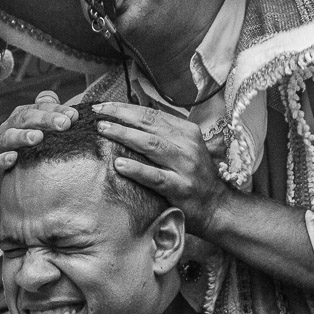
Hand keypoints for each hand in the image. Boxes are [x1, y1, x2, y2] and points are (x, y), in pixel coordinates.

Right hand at [0, 90, 78, 179]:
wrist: (13, 176)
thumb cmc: (31, 148)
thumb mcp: (41, 128)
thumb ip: (47, 111)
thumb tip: (50, 95)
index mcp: (22, 116)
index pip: (40, 107)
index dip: (57, 110)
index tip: (73, 116)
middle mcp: (10, 127)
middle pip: (25, 118)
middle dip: (45, 120)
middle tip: (64, 124)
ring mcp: (1, 146)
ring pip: (9, 137)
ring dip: (23, 136)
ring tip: (38, 137)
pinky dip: (4, 159)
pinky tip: (13, 158)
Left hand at [92, 101, 229, 235]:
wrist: (216, 206)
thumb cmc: (193, 175)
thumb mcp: (184, 148)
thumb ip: (162, 134)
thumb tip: (129, 119)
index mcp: (187, 131)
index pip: (151, 114)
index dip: (125, 108)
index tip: (103, 107)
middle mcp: (187, 144)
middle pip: (149, 124)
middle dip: (120, 116)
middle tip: (97, 114)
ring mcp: (185, 165)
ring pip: (151, 144)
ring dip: (125, 135)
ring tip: (103, 130)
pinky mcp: (180, 187)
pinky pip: (155, 176)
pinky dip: (136, 169)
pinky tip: (118, 164)